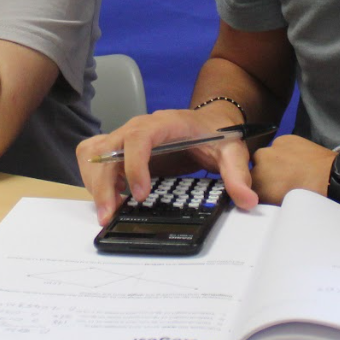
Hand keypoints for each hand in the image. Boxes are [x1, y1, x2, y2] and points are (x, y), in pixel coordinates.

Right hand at [77, 109, 260, 224]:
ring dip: (94, 183)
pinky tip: (107, 200)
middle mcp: (137, 127)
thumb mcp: (232, 152)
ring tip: (106, 213)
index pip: (138, 137)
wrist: (207, 124)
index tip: (140, 195)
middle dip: (104, 184)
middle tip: (109, 216)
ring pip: (93, 154)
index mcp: (163, 123)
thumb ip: (238, 174)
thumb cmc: (215, 135)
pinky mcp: (119, 150)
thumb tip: (247, 200)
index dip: (134, 165)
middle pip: (107, 149)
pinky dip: (92, 179)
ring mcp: (124, 138)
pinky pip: (93, 158)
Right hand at [249, 133, 333, 202]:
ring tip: (293, 170)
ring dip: (274, 163)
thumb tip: (266, 195)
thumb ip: (268, 198)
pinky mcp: (284, 139)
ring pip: (266, 157)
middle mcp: (258, 165)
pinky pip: (279, 147)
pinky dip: (286, 152)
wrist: (333, 179)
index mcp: (257, 185)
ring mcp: (271, 150)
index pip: (250, 189)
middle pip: (256, 171)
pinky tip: (299, 159)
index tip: (273, 195)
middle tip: (284, 183)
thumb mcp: (283, 205)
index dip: (261, 192)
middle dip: (266, 176)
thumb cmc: (311, 198)